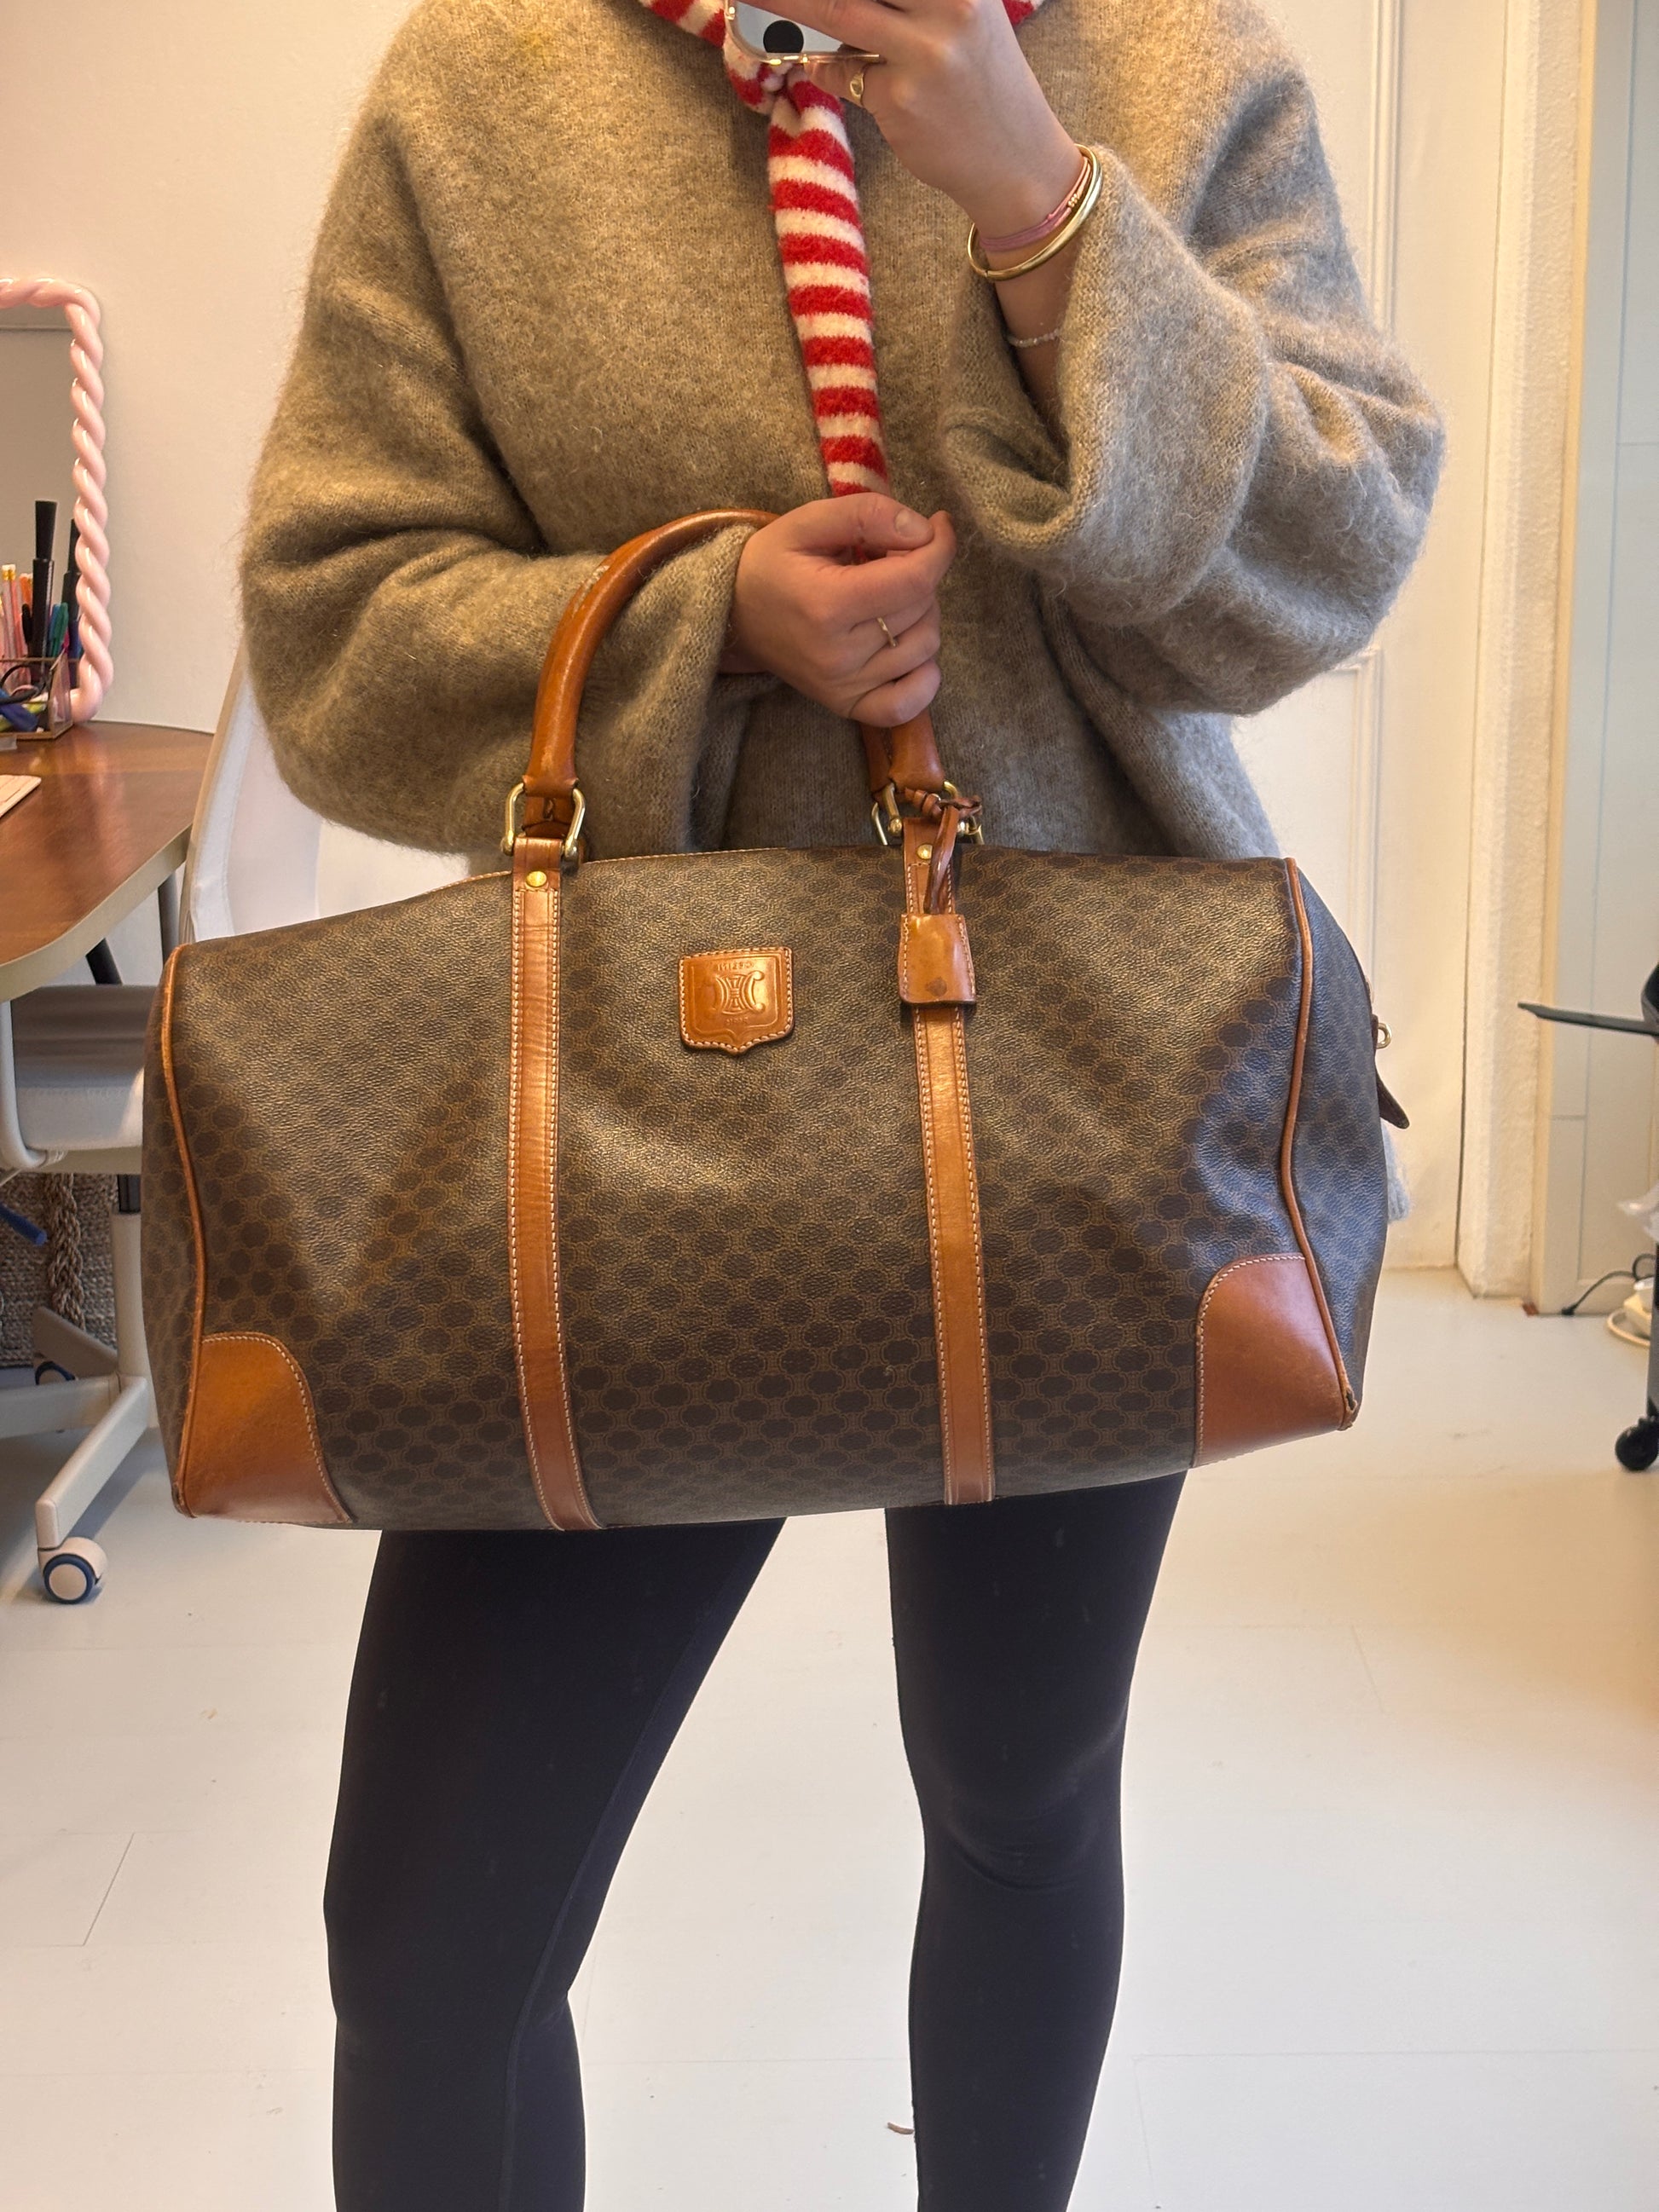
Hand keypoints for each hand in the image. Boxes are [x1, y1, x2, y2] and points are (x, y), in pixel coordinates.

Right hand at [722, 494, 955, 727]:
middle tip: (889, 561)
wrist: (731, 614)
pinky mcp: (847, 706)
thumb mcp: (807, 521)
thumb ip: (867, 515)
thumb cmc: (771, 563)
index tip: (937, 527)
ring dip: (923, 615)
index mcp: (828, 605)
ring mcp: (844, 686)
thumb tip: (924, 531)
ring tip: (889, 598)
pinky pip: (909, 704)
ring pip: (926, 647)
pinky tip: (906, 646)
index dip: (940, 548)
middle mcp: (839, 655)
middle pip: (923, 609)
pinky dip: (924, 676)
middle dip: (920, 575)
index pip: (916, 580)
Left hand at [786, 0, 1078, 236]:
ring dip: (787, 4)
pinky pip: (843, 75)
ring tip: (757, 2)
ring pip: (837, 10)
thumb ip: (911, 3)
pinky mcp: (898, 100)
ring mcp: (922, 54)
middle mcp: (950, 6)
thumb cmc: (983, 80)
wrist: (1016, 160)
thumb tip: (827, 7)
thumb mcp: (963, 16)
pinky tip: (856, 80)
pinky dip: (833, 72)